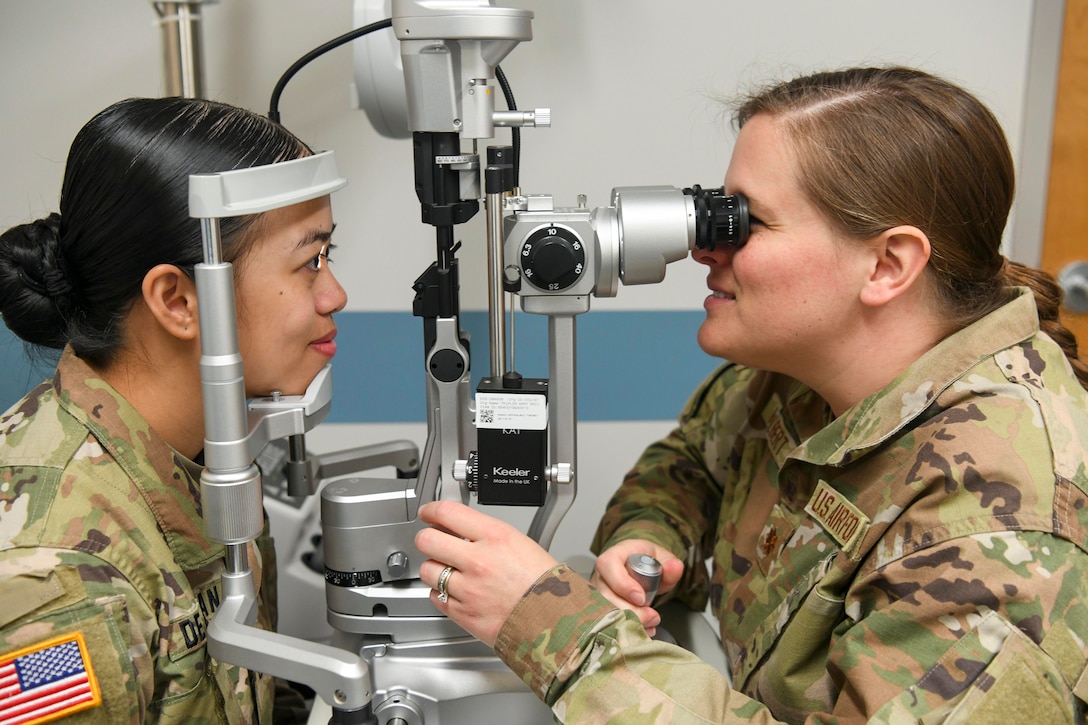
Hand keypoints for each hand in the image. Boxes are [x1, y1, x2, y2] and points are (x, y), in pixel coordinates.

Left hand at [415, 500, 558, 647]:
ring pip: (428, 570)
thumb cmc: (545, 584)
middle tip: (432, 540)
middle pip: (427, 540)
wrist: (555, 621)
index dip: (431, 510)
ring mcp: (468, 589)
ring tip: (448, 569)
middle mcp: (478, 561)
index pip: (448, 513)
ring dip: (434, 568)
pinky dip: (441, 594)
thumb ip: (488, 534)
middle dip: (426, 538)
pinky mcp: (463, 613)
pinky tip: (456, 591)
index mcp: (496, 537)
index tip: (428, 513)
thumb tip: (464, 528)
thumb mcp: (522, 543)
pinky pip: (435, 597)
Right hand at [589, 539, 683, 636]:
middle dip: (630, 611)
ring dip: (629, 623)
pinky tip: (643, 630)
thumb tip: (674, 567)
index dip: (623, 585)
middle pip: (605, 596)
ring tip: (650, 622)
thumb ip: (669, 563)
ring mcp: (598, 595)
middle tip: (652, 616)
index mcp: (612, 556)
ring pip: (604, 613)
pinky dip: (627, 631)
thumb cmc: (645, 561)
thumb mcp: (661, 558)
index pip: (608, 566)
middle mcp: (601, 575)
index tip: (641, 598)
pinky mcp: (600, 611)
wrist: (640, 568)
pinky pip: (608, 624)